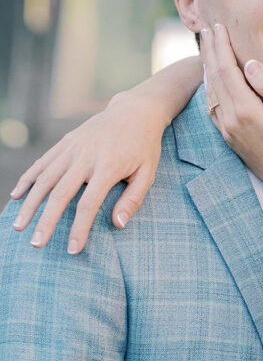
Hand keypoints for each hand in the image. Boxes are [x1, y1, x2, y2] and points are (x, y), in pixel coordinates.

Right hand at [10, 92, 164, 252]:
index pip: (89, 204)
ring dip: (30, 203)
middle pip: (60, 193)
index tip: (72, 249)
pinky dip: (28, 179)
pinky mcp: (66, 141)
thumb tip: (118, 225)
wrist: (135, 110)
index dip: (79, 228)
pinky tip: (16, 196)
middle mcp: (87, 156)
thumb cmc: (144, 146)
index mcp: (109, 166)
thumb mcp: (148, 173)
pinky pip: (42, 162)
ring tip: (19, 226)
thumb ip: (133, 200)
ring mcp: (73, 147)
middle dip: (46, 221)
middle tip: (36, 244)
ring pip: (45, 178)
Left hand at [201, 23, 262, 193]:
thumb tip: (250, 63)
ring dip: (208, 65)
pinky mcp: (227, 134)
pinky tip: (211, 76)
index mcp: (245, 110)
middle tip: (209, 27)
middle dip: (211, 50)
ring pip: (210, 90)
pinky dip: (209, 85)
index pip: (227, 70)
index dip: (222, 46)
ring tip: (208, 45)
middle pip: (215, 76)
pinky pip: (212, 104)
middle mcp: (230, 118)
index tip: (220, 26)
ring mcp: (226, 128)